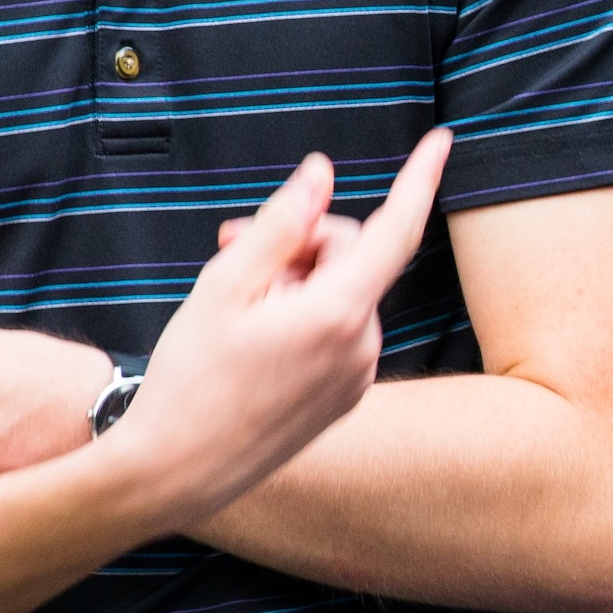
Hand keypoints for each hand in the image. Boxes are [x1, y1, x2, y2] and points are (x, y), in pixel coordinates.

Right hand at [101, 131, 449, 519]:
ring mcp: (356, 377)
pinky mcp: (343, 398)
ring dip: (294, 280)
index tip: (442, 138)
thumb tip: (321, 174)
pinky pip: (337, 331)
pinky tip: (253, 335)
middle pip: (350, 254)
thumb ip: (281, 222)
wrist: (170, 475)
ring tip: (234, 303)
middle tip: (228, 241)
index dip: (420, 177)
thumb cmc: (189, 379)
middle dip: (298, 238)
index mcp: (338, 314)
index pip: (396, 228)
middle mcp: (362, 347)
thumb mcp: (224, 285)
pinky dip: (304, 315)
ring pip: (340, 292)